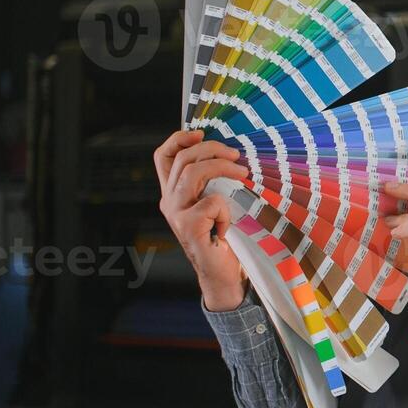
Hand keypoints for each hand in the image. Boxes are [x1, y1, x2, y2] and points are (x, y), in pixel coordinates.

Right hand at [154, 129, 250, 310]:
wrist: (223, 275)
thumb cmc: (225, 238)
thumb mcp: (217, 204)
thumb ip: (214, 183)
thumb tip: (231, 154)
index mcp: (173, 192)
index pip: (163, 156)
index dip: (178, 139)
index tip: (200, 132)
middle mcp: (169, 201)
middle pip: (183, 159)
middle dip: (213, 149)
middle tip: (237, 157)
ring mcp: (176, 214)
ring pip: (193, 174)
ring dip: (223, 168)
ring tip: (244, 174)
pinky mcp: (188, 227)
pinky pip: (212, 202)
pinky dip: (227, 209)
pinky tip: (228, 225)